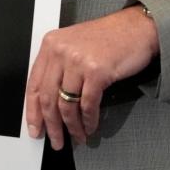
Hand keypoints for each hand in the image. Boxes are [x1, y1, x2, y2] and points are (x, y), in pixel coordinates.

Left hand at [26, 6, 158, 149]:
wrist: (137, 28)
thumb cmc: (108, 38)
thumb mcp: (73, 46)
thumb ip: (59, 67)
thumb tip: (49, 103)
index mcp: (50, 45)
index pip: (33, 84)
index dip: (32, 111)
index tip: (35, 128)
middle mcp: (60, 51)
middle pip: (47, 98)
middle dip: (51, 125)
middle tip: (56, 141)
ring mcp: (78, 61)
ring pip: (66, 105)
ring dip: (72, 126)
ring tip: (77, 136)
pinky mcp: (97, 71)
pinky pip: (88, 104)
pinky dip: (89, 120)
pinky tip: (90, 127)